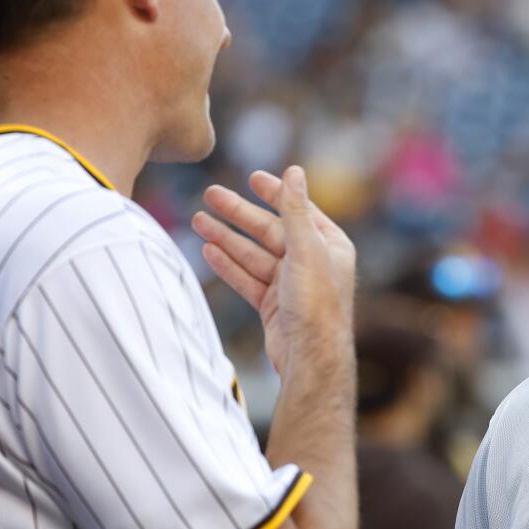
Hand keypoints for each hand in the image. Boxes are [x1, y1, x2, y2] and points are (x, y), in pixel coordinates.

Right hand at [193, 167, 355, 376]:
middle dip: (239, 214)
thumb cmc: (316, 303)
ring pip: (254, 255)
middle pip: (270, 231)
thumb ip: (295, 210)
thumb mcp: (306, 248)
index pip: (299, 211)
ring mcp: (292, 285)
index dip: (275, 193)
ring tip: (198, 220)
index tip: (252, 178)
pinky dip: (229, 265)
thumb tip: (294, 171)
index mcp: (330, 246)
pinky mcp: (275, 306)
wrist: (311, 357)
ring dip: (227, 238)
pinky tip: (208, 251)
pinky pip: (248, 279)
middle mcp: (313, 263)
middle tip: (210, 195)